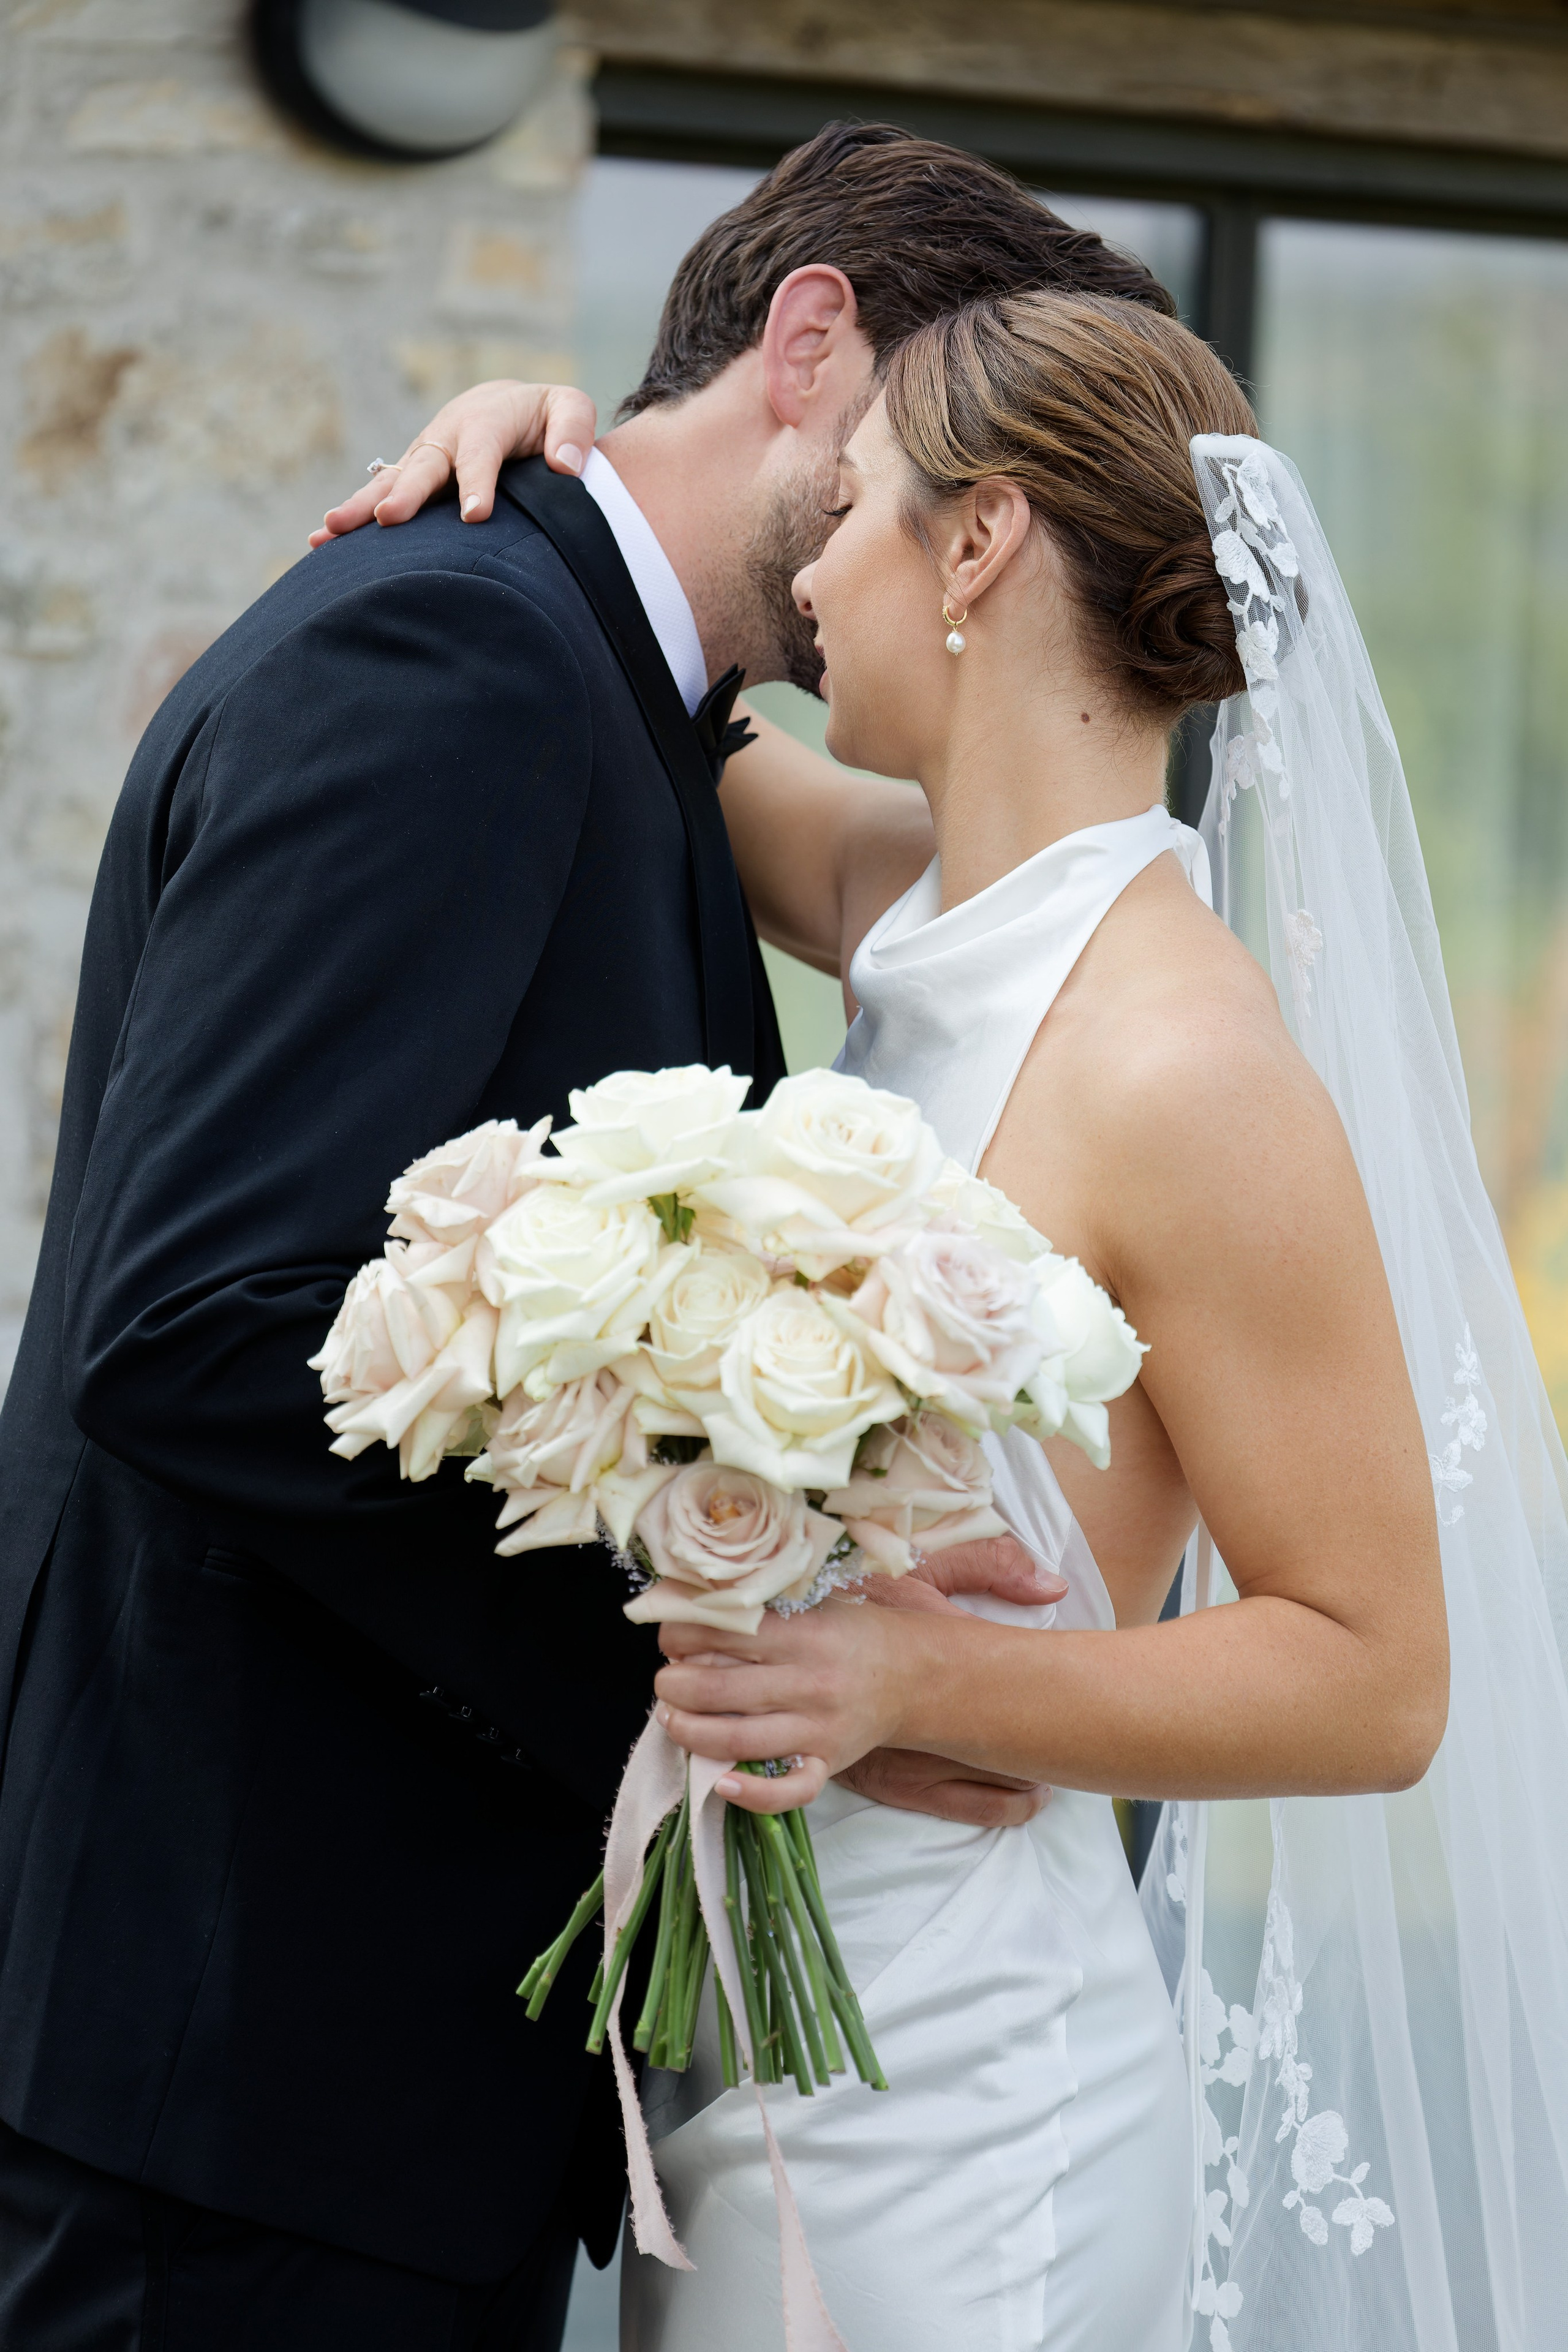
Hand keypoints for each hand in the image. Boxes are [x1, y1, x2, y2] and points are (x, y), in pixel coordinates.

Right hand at [308, 380, 596, 547]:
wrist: (505, 406)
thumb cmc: (543, 417)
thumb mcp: (568, 410)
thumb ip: (572, 430)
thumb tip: (564, 467)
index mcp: (486, 422)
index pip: (481, 453)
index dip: (476, 482)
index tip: (474, 516)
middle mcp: (446, 437)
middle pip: (424, 467)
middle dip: (406, 493)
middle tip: (389, 518)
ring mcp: (422, 458)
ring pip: (390, 482)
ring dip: (361, 507)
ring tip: (331, 530)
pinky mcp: (409, 477)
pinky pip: (379, 497)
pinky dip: (353, 518)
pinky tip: (322, 542)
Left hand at [654, 1536, 1064, 1818]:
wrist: (915, 1674)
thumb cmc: (852, 1633)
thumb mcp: (814, 1602)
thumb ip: (763, 1601)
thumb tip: (692, 1595)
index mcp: (803, 1633)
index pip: (724, 1632)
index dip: (681, 1634)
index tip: (669, 1635)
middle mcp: (808, 1681)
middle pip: (720, 1689)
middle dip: (674, 1686)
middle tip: (665, 1680)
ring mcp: (818, 1728)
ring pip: (740, 1740)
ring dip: (691, 1732)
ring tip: (671, 1718)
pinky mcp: (827, 1763)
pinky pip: (789, 1790)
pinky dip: (752, 1795)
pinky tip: (722, 1783)